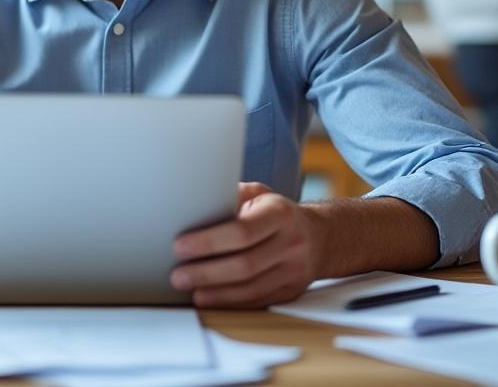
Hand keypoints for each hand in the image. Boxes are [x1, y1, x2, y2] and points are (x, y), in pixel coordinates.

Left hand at [170, 182, 320, 307]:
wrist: (319, 236)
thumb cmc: (277, 213)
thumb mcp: (258, 194)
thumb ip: (230, 197)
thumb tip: (192, 204)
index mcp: (280, 214)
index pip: (242, 231)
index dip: (208, 242)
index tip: (180, 247)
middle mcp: (292, 243)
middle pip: (244, 265)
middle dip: (206, 273)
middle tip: (178, 275)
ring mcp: (295, 271)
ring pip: (251, 289)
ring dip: (216, 293)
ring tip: (189, 290)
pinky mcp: (291, 292)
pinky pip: (258, 301)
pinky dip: (230, 303)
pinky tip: (210, 299)